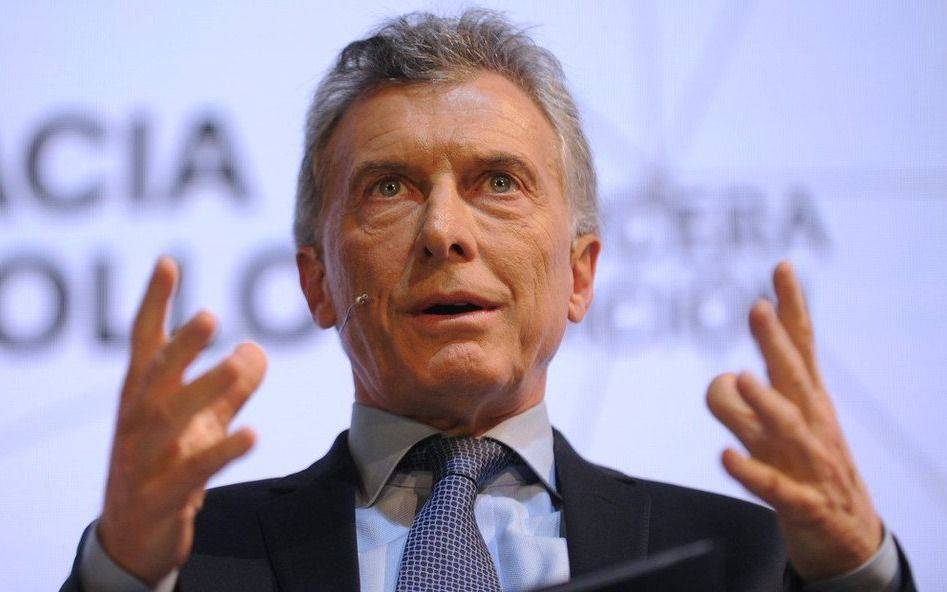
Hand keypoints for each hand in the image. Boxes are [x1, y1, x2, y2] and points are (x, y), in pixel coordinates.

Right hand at [97, 257, 267, 584]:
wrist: (133, 535)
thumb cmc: (167, 464)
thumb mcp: (200, 420)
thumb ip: (229, 386)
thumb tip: (257, 347)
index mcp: (142, 395)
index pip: (143, 341)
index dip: (154, 303)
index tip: (168, 262)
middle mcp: (137, 420)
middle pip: (156, 376)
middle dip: (181, 346)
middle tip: (210, 316)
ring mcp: (145, 459)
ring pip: (170, 420)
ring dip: (204, 390)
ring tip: (238, 364)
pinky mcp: (162, 495)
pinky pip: (193, 471)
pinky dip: (221, 452)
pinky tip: (252, 435)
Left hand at [706, 261, 881, 581]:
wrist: (849, 538)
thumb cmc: (808, 469)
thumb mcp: (783, 428)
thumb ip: (748, 399)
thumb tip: (722, 378)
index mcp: (810, 402)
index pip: (804, 346)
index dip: (792, 308)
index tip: (781, 267)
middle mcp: (810, 424)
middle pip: (793, 376)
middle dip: (775, 342)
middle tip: (757, 308)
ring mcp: (807, 463)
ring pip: (784, 427)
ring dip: (764, 403)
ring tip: (739, 379)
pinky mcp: (799, 501)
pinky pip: (771, 485)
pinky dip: (749, 471)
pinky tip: (726, 457)